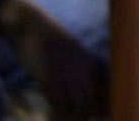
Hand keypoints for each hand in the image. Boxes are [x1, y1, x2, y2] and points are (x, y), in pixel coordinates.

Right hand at [0, 0, 104, 119]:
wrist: (34, 26)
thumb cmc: (53, 42)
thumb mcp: (75, 54)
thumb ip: (83, 72)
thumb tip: (85, 94)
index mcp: (92, 64)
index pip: (105, 94)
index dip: (102, 109)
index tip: (98, 115)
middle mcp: (83, 71)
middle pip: (91, 105)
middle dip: (85, 116)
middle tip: (77, 119)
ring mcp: (66, 76)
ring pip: (75, 109)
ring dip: (70, 118)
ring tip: (64, 118)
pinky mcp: (48, 79)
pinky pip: (57, 105)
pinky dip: (56, 114)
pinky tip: (52, 115)